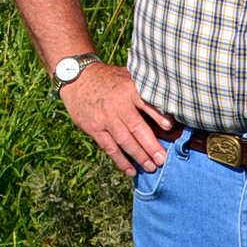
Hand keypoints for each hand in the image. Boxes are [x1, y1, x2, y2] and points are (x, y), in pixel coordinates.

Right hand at [60, 62, 174, 175]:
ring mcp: (105, 118)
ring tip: (151, 167)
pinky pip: (110, 147)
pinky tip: (131, 170)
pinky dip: (121, 161)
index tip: (169, 127)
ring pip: (124, 141)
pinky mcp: (95, 128)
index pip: (146, 103)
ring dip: (139, 156)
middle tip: (163, 159)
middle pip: (137, 127)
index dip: (158, 115)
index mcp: (129, 89)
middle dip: (151, 145)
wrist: (77, 78)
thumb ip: (144, 87)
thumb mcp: (127, 76)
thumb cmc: (109, 79)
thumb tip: (170, 101)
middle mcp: (118, 105)